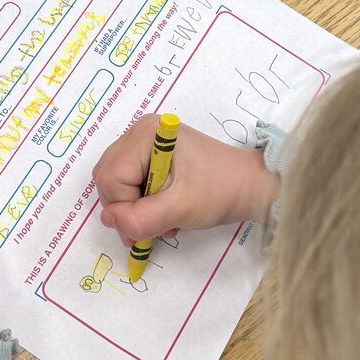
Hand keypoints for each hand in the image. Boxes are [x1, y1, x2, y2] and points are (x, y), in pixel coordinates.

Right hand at [93, 115, 279, 248]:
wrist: (251, 186)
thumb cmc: (220, 191)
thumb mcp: (180, 210)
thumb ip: (140, 218)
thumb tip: (108, 220)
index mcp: (145, 135)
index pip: (111, 177)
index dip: (124, 207)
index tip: (149, 225)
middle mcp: (140, 132)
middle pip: (108, 177)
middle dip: (126, 209)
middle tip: (153, 228)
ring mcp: (145, 142)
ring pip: (116, 182)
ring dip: (134, 208)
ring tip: (163, 220)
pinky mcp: (152, 154)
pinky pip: (130, 181)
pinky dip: (142, 202)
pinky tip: (163, 211)